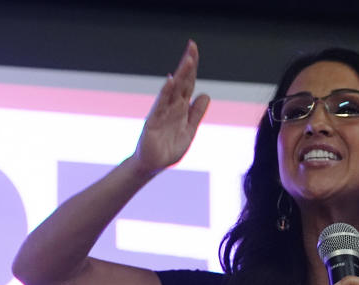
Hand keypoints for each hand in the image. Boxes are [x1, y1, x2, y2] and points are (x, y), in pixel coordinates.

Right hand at [131, 40, 210, 176]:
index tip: (194, 50)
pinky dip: (165, 93)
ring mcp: (161, 113)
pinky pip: (160, 105)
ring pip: (172, 90)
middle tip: (192, 46)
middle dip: (187, 64)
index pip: (188, 83)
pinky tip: (171, 81)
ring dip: (180, 75)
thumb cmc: (169, 148)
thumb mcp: (189, 130)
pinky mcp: (153, 122)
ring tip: (187, 61)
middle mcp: (171, 106)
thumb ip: (196, 113)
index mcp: (180, 108)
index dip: (192, 68)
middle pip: (181, 82)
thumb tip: (205, 94)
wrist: (153, 166)